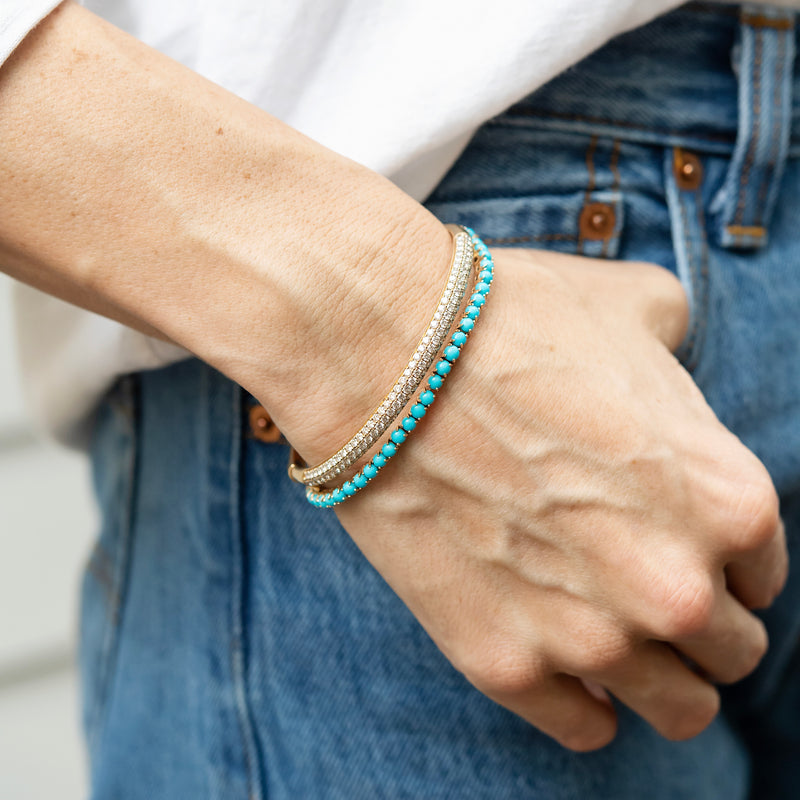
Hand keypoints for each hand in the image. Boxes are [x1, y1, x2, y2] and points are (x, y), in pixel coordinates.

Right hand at [334, 248, 786, 750]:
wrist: (389, 355)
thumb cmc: (512, 323)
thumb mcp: (636, 307)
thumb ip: (680, 351)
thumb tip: (670, 361)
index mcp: (730, 502)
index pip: (761, 573)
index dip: (719, 557)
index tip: (673, 542)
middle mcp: (677, 586)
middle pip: (729, 650)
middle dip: (696, 620)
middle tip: (637, 581)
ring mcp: (590, 637)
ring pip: (676, 710)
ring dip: (657, 678)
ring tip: (611, 634)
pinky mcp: (505, 663)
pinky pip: (583, 729)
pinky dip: (583, 705)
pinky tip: (560, 661)